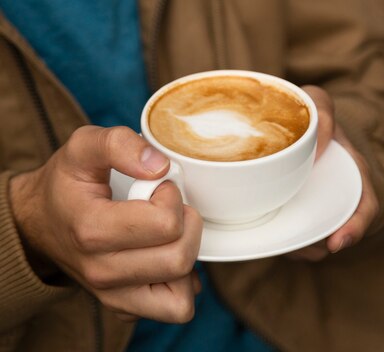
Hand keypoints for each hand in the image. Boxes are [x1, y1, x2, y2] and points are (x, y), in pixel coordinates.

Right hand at [9, 126, 202, 322]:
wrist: (41, 221)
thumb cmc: (67, 184)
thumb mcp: (84, 147)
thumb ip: (120, 144)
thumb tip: (160, 166)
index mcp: (92, 230)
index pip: (167, 224)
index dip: (172, 197)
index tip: (158, 187)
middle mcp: (101, 271)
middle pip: (179, 259)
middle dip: (188, 227)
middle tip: (169, 210)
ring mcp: (112, 295)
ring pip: (181, 295)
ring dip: (187, 258)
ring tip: (168, 235)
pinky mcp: (123, 308)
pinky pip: (175, 308)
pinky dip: (182, 285)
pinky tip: (164, 256)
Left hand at [287, 86, 379, 260]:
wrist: (285, 121)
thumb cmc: (306, 113)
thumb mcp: (316, 102)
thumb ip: (321, 112)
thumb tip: (318, 144)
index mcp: (352, 173)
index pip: (366, 207)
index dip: (356, 227)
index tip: (337, 242)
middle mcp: (337, 195)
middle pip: (334, 232)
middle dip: (318, 247)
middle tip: (294, 248)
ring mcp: (316, 206)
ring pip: (312, 240)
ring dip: (297, 249)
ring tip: (278, 244)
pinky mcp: (293, 212)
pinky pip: (291, 235)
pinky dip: (282, 242)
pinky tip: (265, 236)